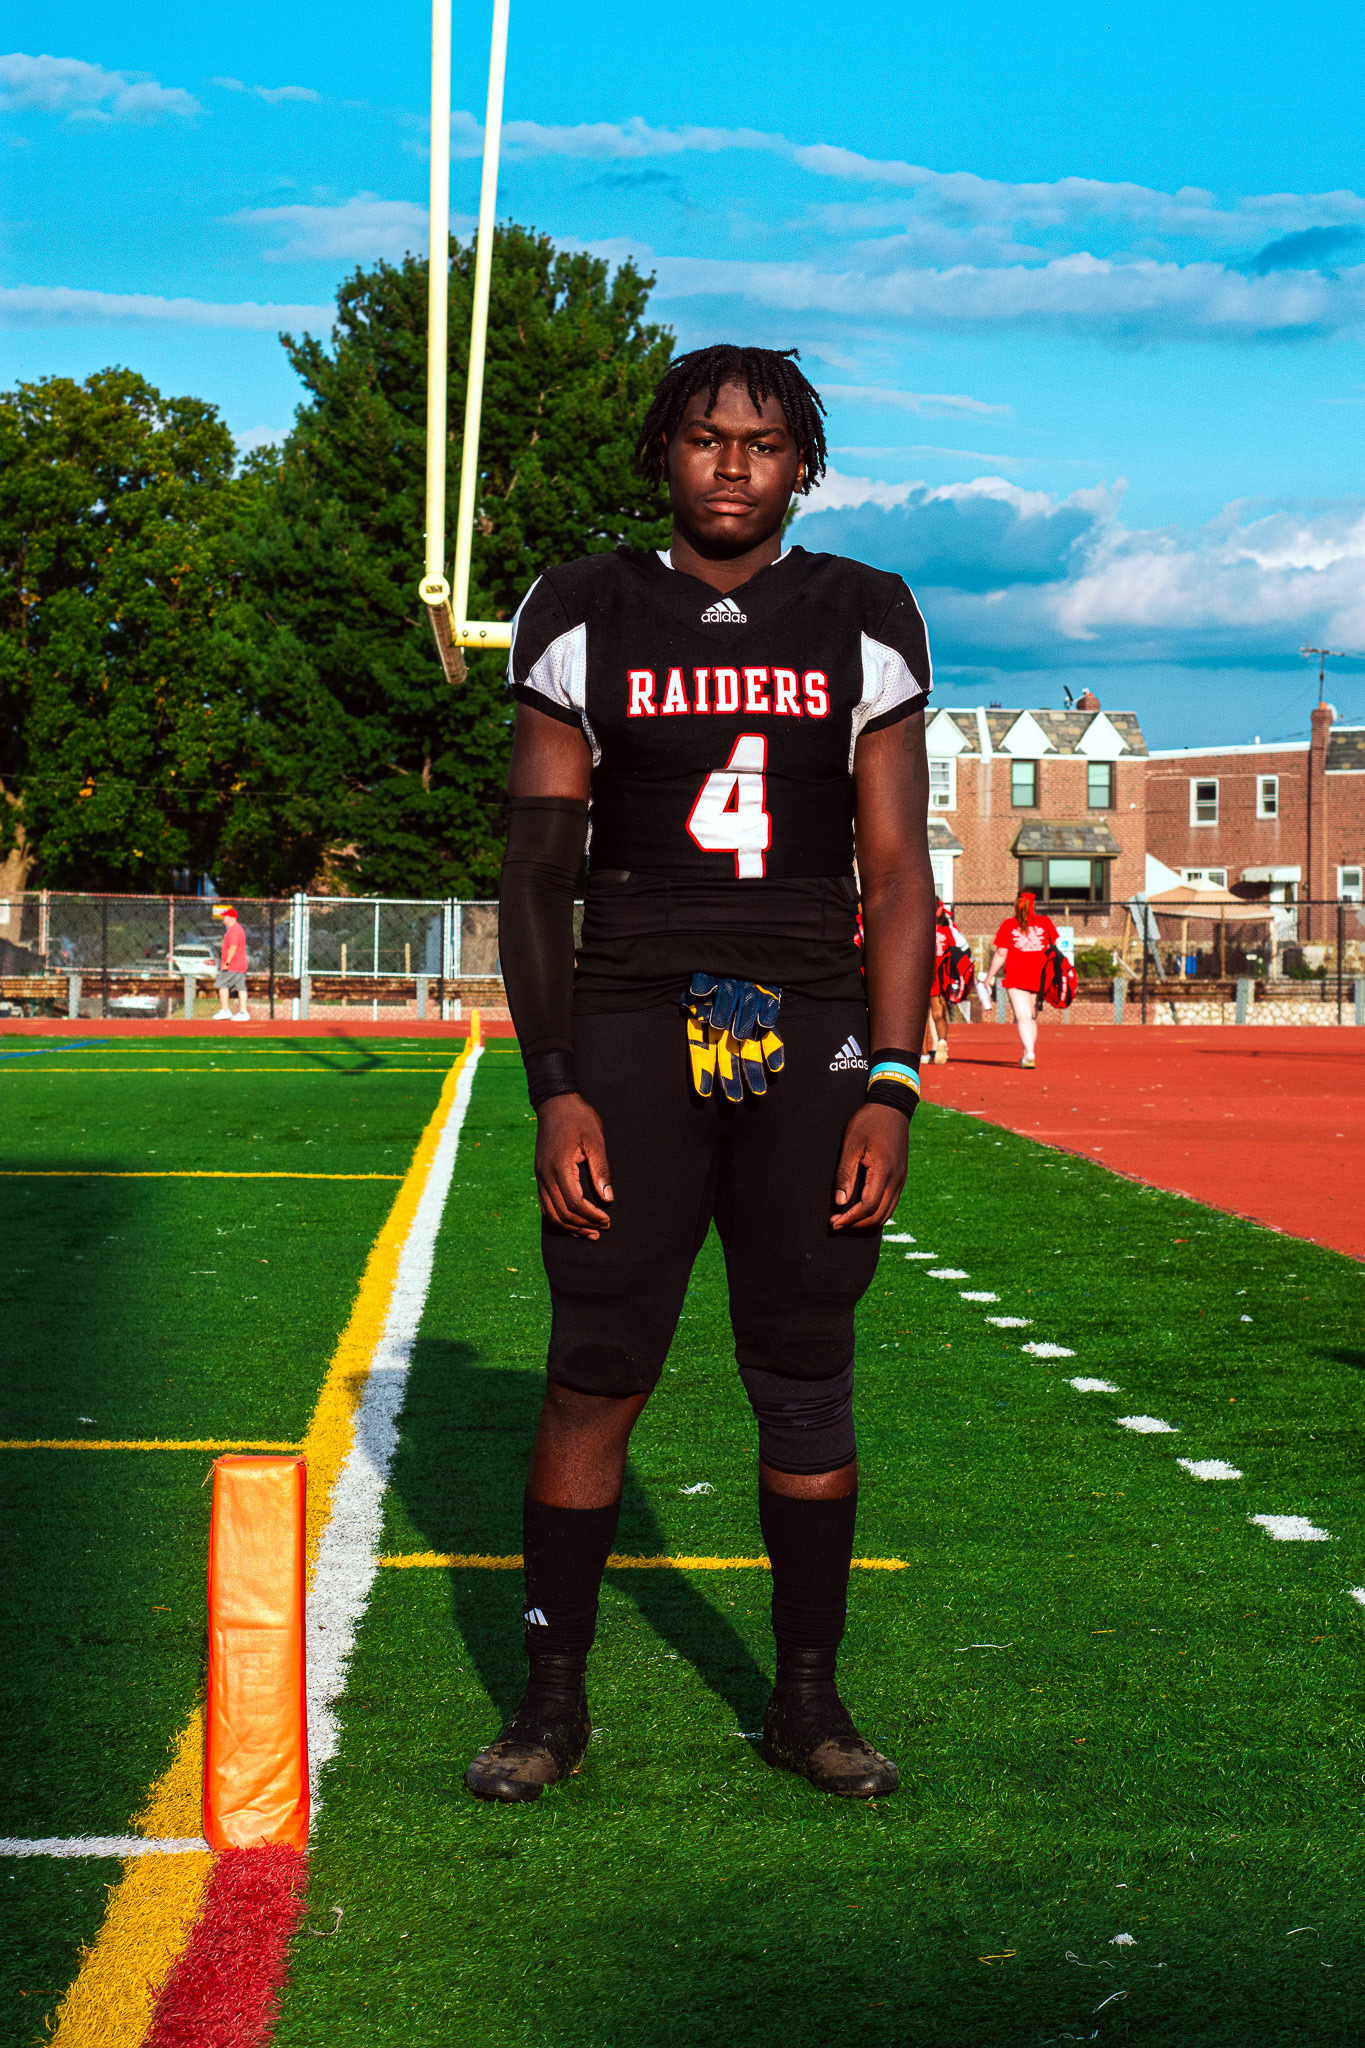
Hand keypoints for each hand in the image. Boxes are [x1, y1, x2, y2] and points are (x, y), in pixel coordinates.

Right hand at [535, 1093, 613, 1237]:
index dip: (591, 1216)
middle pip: (561, 1213)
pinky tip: (573, 1221)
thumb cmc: (579, 1118)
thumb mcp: (596, 1140)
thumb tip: (608, 1198)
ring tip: (589, 1232)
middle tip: (601, 1230)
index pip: (574, 1203)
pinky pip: (545, 1204)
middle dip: (582, 1226)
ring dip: (570, 1226)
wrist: (556, 1102)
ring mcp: (540, 1176)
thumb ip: (601, 1169)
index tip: (607, 1220)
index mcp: (559, 1167)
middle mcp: (545, 1175)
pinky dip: (558, 1217)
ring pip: (550, 1213)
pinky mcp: (540, 1174)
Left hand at [830, 1102, 908, 1230]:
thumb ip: (846, 1174)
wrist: (892, 1107)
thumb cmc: (868, 1122)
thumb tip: (840, 1202)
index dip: (850, 1218)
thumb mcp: (851, 1144)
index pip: (868, 1206)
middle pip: (879, 1215)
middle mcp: (896, 1179)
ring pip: (887, 1212)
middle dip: (857, 1224)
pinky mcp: (901, 1177)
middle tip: (836, 1224)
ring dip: (867, 1221)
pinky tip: (861, 1210)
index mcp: (884, 1171)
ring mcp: (901, 1179)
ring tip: (847, 1220)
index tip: (833, 1222)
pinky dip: (876, 1212)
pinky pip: (890, 1203)